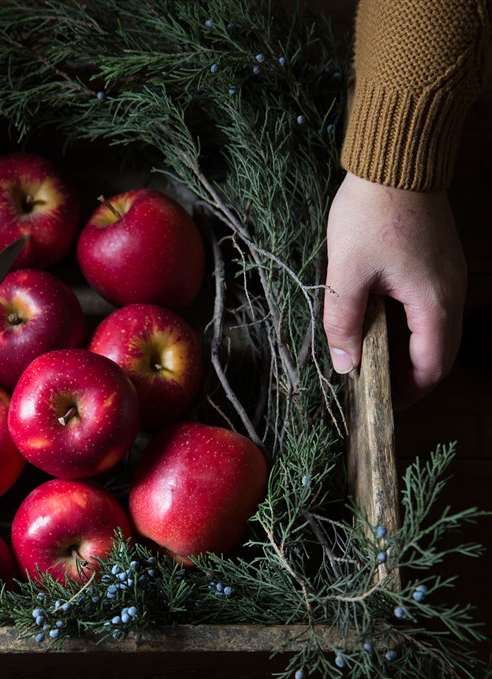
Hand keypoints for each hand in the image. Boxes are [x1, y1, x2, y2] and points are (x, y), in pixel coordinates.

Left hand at [324, 172, 466, 410]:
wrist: (396, 159)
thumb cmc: (369, 214)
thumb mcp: (346, 274)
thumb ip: (344, 323)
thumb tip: (346, 365)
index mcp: (434, 303)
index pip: (431, 367)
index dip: (406, 393)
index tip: (377, 405)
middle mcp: (450, 294)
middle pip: (436, 354)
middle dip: (405, 376)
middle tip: (368, 386)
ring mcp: (447, 278)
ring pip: (432, 332)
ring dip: (404, 351)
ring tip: (366, 358)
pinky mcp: (437, 265)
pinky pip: (427, 309)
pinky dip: (406, 327)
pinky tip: (376, 325)